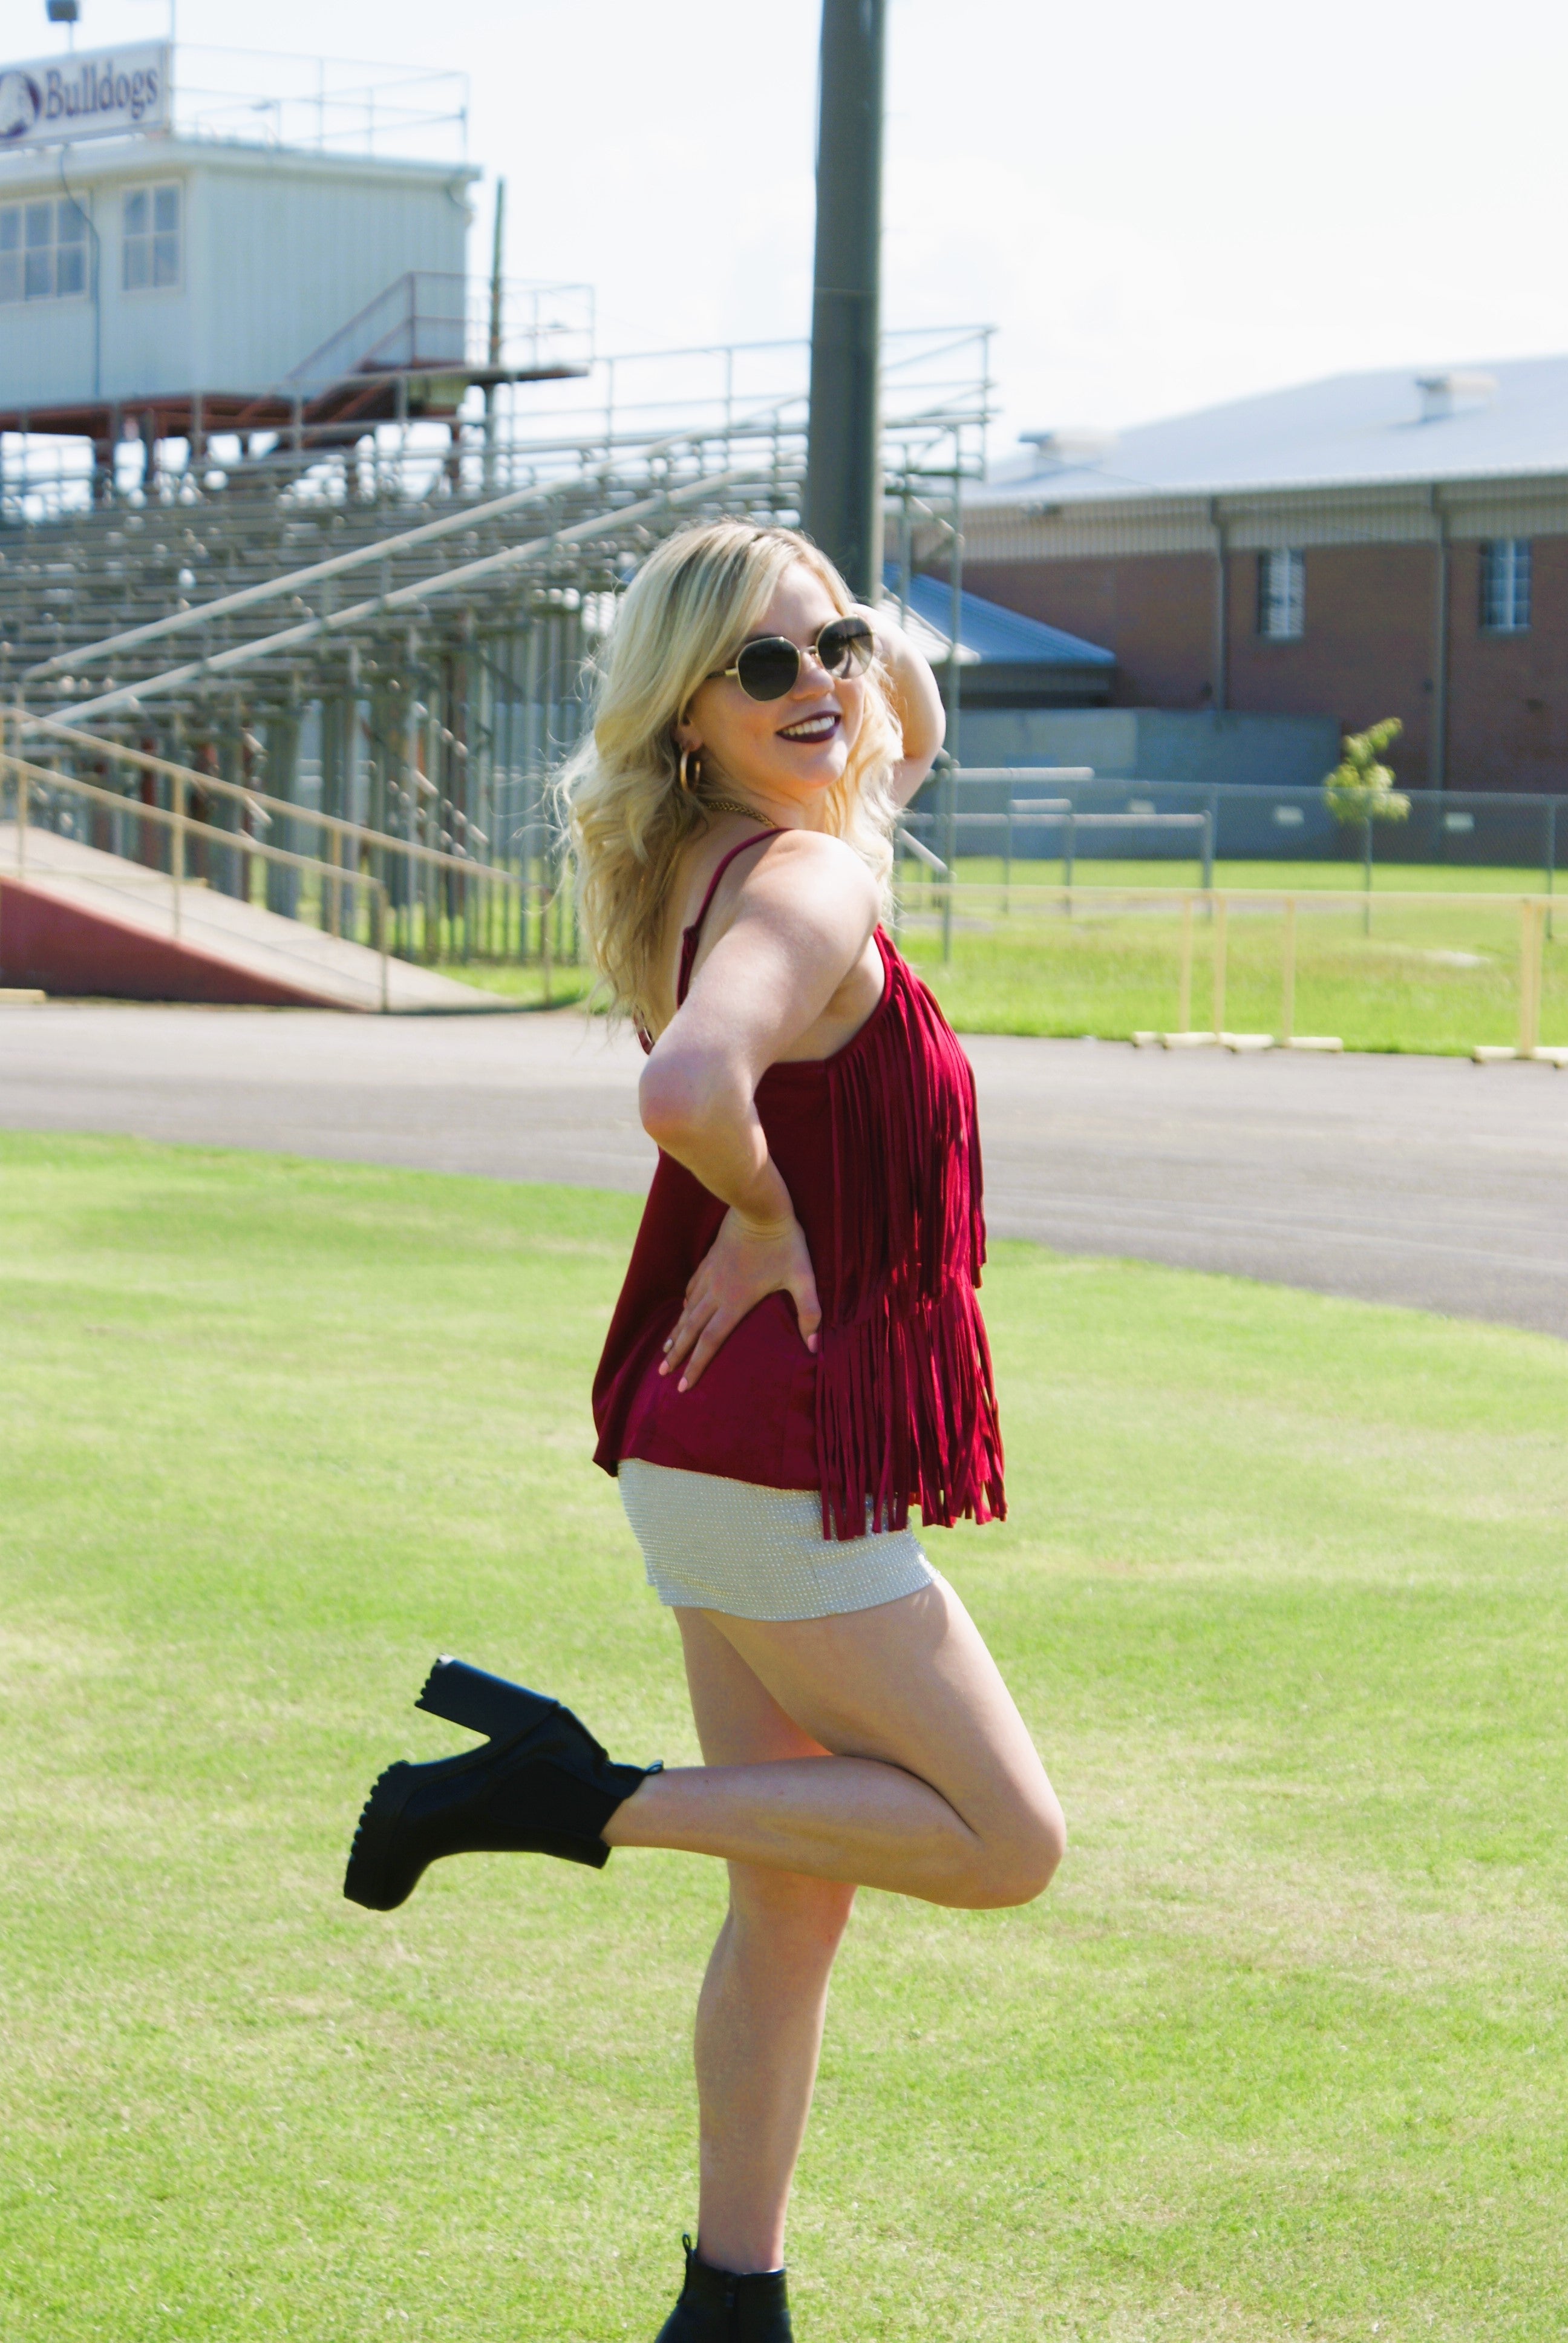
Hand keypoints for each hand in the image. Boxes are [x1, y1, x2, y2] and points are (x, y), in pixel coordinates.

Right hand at [659, 1207, 821, 1390]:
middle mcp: (716, 1293)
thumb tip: (815, 1346)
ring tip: (665, 1350)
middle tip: (661, 1374)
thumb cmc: (784, 1243)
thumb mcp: (803, 1278)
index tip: (683, 1386)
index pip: (711, 1342)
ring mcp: (710, 1276)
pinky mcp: (709, 1261)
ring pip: (687, 1311)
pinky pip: (692, 1289)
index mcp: (735, 1302)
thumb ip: (810, 1313)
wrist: (760, 1207)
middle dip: (677, 1355)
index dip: (696, 1366)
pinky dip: (684, 1306)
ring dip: (676, 1333)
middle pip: (691, 1331)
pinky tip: (681, 1311)